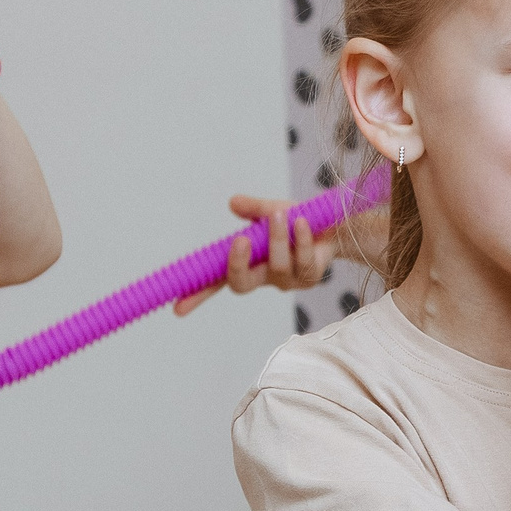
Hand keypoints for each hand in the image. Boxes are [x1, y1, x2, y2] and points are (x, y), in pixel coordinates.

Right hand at [173, 196, 333, 315]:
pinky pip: (302, 260)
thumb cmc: (297, 221)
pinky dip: (300, 239)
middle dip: (238, 264)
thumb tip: (233, 203)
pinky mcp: (310, 277)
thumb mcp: (271, 210)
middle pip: (241, 284)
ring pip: (277, 266)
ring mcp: (287, 280)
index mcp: (247, 263)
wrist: (334, 226)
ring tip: (279, 214)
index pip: (215, 282)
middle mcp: (264, 276)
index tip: (177, 306)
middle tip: (240, 240)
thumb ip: (253, 209)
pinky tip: (302, 223)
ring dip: (276, 238)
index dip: (197, 295)